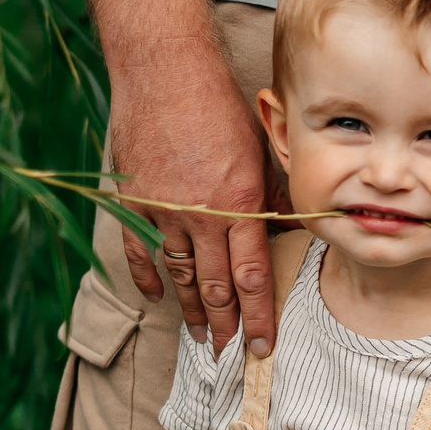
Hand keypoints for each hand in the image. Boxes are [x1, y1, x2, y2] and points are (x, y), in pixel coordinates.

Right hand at [107, 38, 281, 354]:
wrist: (163, 72)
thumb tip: (296, 232)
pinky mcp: (134, 201)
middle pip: (214, 287)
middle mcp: (200, 216)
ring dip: (191, 311)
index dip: (258, 316)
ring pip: (179, 276)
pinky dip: (148, 278)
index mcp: (237, 206)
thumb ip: (277, 199)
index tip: (263, 346)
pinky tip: (158, 297)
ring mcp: (162, 211)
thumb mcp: (261, 152)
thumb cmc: (219, 107)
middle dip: (227, 327)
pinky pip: (140, 252)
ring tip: (202, 337)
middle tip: (233, 357)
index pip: (251, 278)